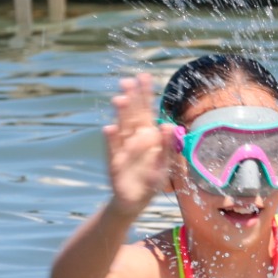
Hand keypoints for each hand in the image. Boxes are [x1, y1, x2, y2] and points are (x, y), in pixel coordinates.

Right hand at [101, 73, 166, 215]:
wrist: (135, 200)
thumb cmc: (152, 179)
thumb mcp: (165, 163)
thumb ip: (168, 145)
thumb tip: (168, 125)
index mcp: (147, 134)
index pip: (146, 110)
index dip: (145, 94)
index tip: (143, 76)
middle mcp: (133, 137)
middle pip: (132, 114)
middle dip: (130, 99)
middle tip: (127, 82)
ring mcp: (122, 148)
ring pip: (122, 127)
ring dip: (120, 115)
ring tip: (119, 100)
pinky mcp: (115, 162)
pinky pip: (113, 149)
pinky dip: (111, 139)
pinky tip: (109, 128)